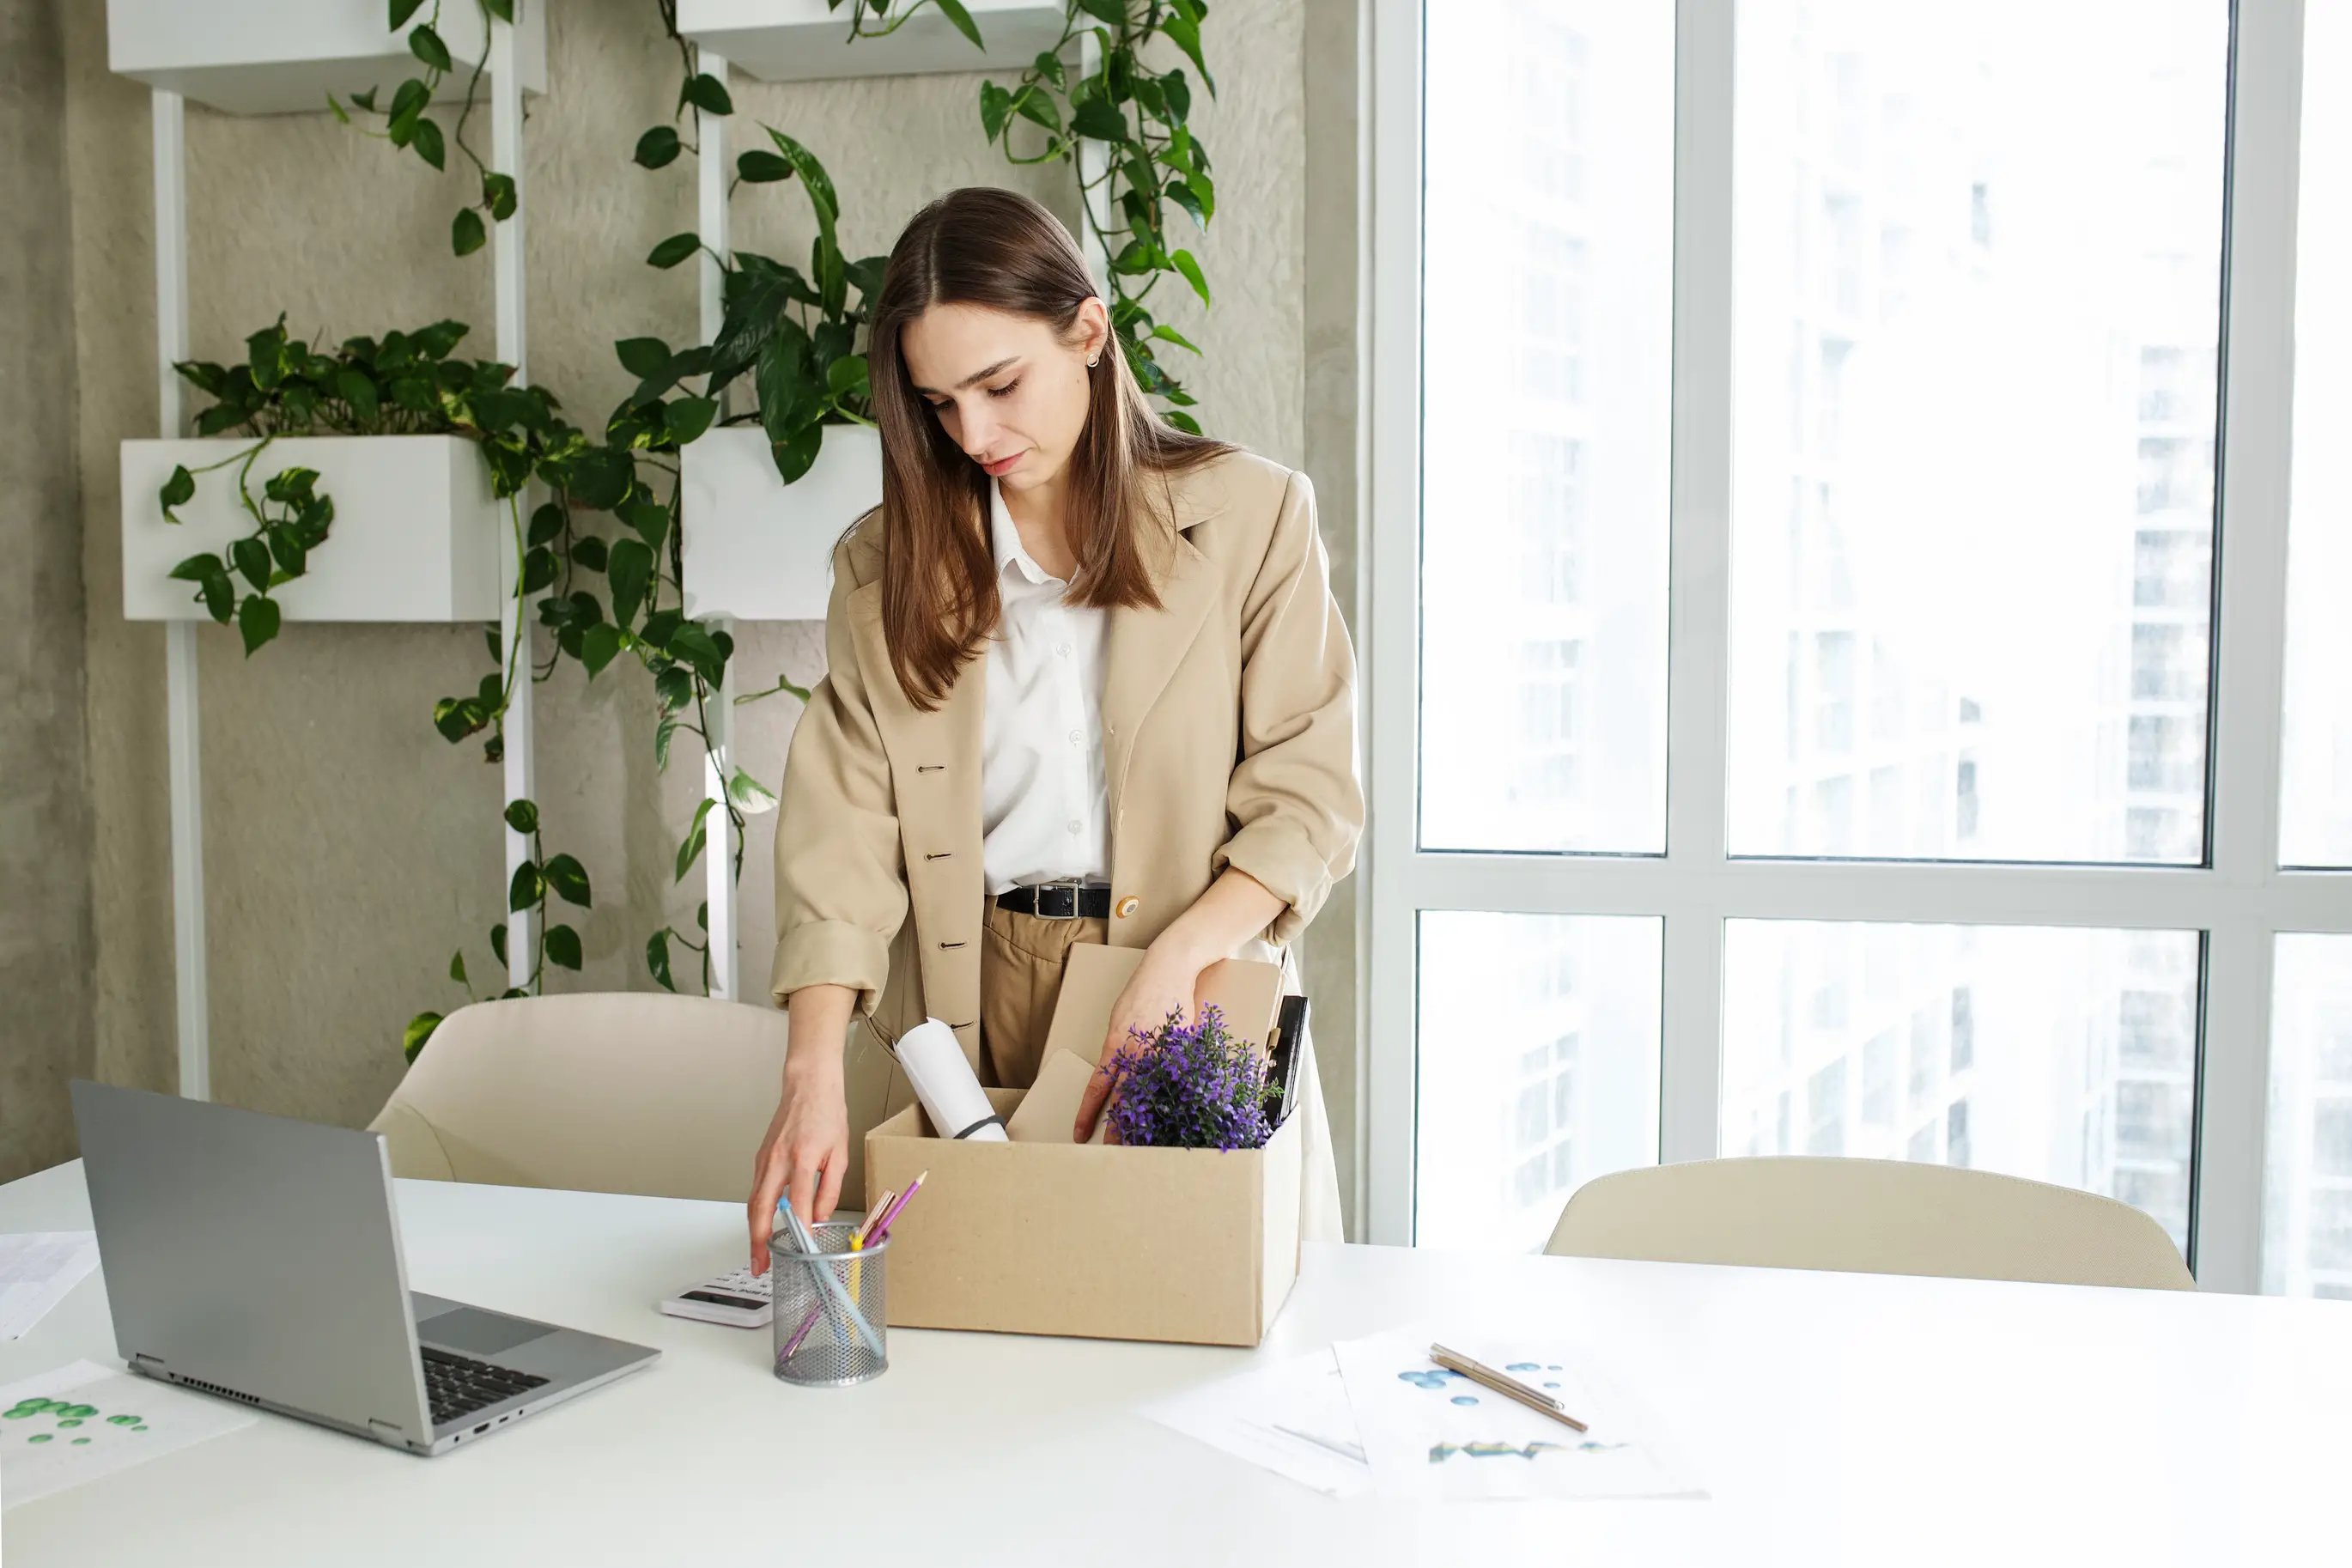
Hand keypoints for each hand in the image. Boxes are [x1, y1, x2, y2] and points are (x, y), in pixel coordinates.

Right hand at [745, 1064, 848, 1274]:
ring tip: (758, 1255)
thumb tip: (820, 1216)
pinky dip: (756, 1213)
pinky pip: (755, 1191)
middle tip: (761, 1265)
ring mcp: (764, 1159)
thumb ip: (830, 1188)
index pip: (798, 1202)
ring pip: (753, 1202)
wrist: (808, 1086)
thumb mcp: (839, 1152)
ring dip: (753, 1231)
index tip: (803, 1249)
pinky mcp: (760, 1159)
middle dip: (759, 1241)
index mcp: (801, 1158)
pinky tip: (761, 1226)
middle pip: (761, 1208)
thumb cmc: (826, 1114)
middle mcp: (777, 1160)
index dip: (800, 1228)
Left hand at [1075, 936, 1210, 1141]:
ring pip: (1152, 1095)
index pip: (1097, 1087)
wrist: (1170, 969)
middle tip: (1111, 1152)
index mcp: (1116, 1045)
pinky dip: (1176, 1099)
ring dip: (1148, 1120)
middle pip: (1124, 1099)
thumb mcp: (1119, 1021)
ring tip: (1144, 1143)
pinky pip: (1178, 1080)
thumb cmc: (1141, 993)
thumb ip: (1118, 1049)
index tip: (1080, 1133)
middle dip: (1118, 1128)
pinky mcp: (1183, 1049)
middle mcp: (1137, 1051)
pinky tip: (1177, 1118)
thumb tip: (1115, 1076)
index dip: (1088, 1113)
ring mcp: (1163, 1051)